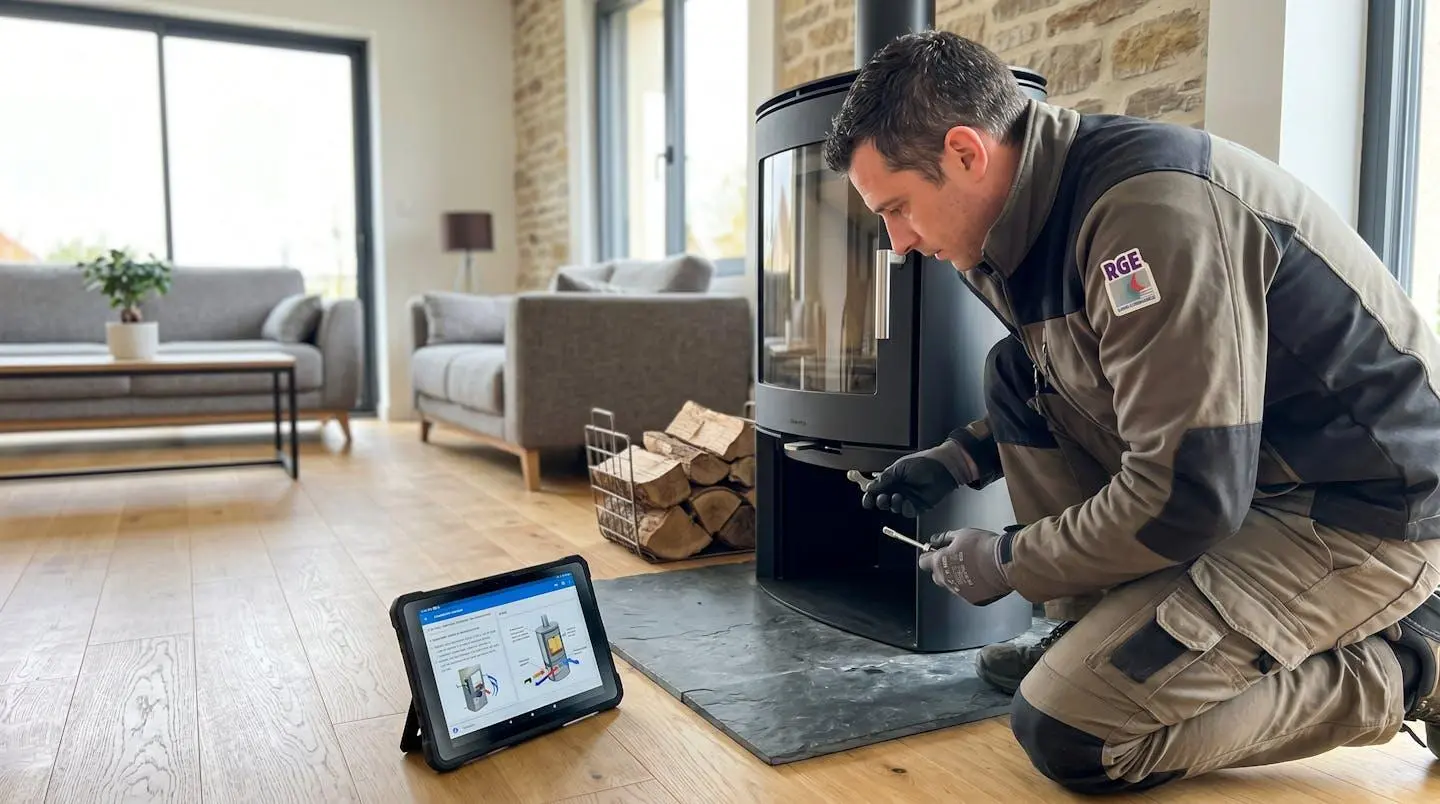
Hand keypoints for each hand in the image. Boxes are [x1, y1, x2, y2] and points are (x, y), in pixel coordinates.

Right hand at [859, 439, 977, 516]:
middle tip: (881, 499)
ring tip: (898, 496)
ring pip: (895, 507)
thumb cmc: (923, 462)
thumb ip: (884, 479)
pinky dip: (905, 508)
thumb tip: (870, 488)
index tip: (867, 501)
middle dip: (880, 502)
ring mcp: (909, 497)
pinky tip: (906, 502)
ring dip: (893, 504)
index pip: (877, 490)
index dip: (871, 496)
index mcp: (893, 478)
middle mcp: (899, 489)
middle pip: (884, 501)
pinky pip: (908, 512)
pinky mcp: (919, 505)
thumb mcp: (899, 468)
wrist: (943, 467)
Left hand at [917, 527, 1011, 605]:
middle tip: (957, 559)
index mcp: (940, 563)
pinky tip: (982, 577)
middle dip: (943, 569)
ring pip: (953, 585)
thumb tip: (935, 540)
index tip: (935, 552)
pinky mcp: (974, 600)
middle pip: (937, 576)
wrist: (1004, 562)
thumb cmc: (983, 547)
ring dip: (959, 577)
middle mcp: (946, 580)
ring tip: (974, 567)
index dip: (928, 556)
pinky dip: (973, 586)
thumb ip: (945, 538)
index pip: (923, 562)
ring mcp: (959, 592)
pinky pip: (968, 593)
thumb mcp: (961, 534)